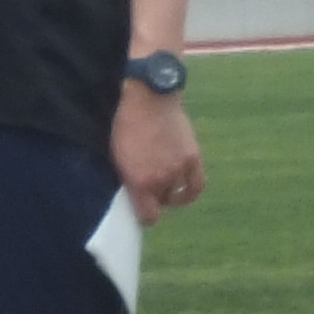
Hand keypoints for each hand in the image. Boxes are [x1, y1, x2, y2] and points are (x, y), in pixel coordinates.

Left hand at [111, 84, 201, 226]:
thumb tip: (134, 194)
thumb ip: (127, 179)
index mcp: (140, 182)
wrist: (149, 97)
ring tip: (168, 189)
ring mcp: (180, 168)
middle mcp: (162, 179)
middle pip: (163, 203)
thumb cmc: (126, 124)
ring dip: (173, 194)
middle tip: (150, 188)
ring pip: (180, 195)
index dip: (145, 215)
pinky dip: (191, 190)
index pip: (148, 216)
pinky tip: (186, 189)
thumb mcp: (116, 156)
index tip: (141, 209)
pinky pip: (197, 184)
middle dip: (156, 198)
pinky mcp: (193, 157)